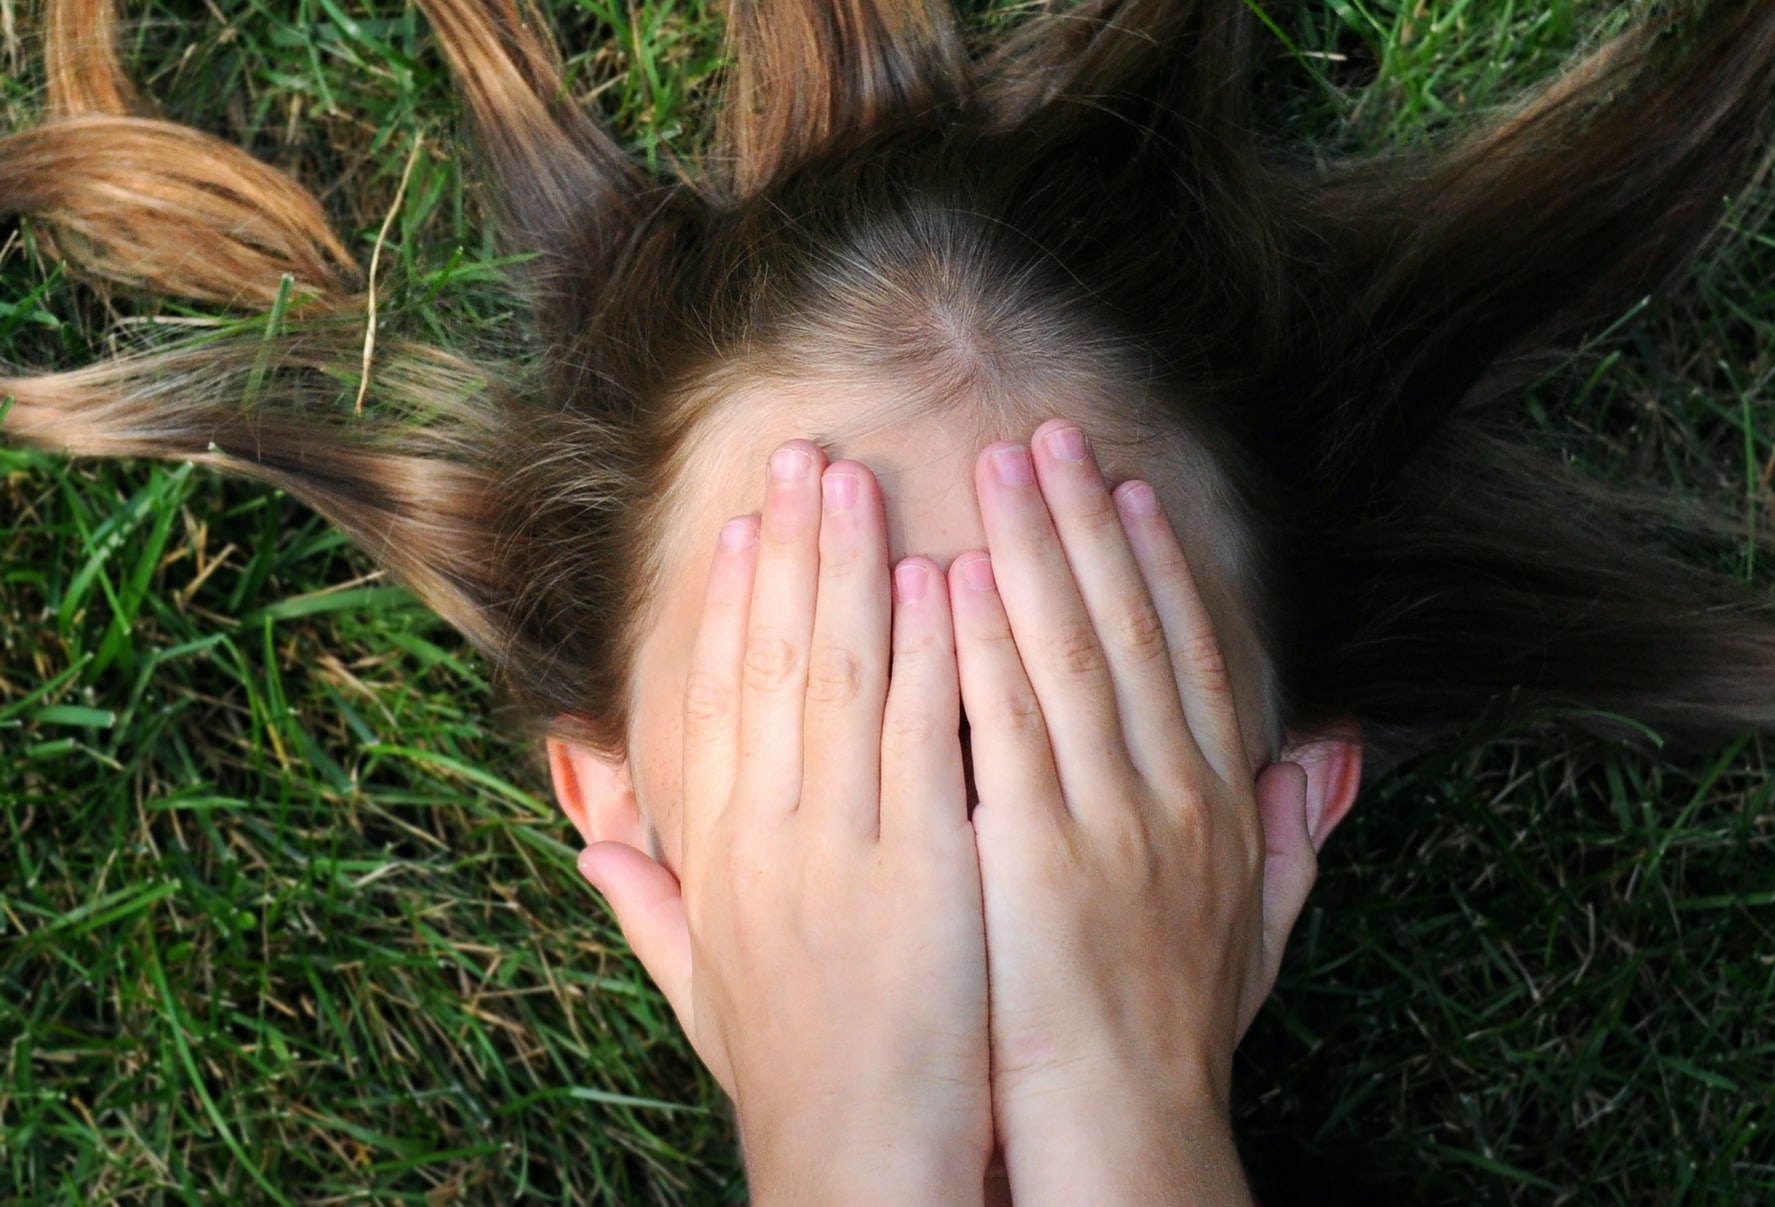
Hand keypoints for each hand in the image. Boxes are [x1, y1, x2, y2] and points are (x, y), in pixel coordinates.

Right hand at [578, 442, 991, 1205]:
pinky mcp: (918, 868)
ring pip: (840, 677)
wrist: (854, 1163)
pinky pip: (916, 736)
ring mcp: (840, 846)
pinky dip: (923, 652)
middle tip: (803, 457)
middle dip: (790, 552)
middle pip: (771, 664)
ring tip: (857, 480)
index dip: (728, 609)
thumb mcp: (701, 987)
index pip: (714, 704)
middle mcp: (767, 835)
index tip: (742, 531)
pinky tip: (934, 579)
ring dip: (849, 569)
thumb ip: (647, 903)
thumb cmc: (790, 1079)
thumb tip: (589, 837)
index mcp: (719, 858)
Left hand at [950, 421, 1316, 1205]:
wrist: (1128, 1132)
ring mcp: (1110, 821)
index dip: (1155, 563)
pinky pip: (1010, 728)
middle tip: (1047, 433)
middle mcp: (1173, 794)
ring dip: (1034, 551)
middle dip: (1085, 522)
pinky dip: (986, 646)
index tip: (1125, 488)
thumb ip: (1295, 831)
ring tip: (998, 467)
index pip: (1184, 654)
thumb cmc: (1175, 1036)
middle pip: (1125, 629)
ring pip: (1069, 655)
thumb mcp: (1257, 926)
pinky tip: (957, 578)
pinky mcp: (1040, 855)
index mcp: (1217, 804)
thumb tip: (1335, 750)